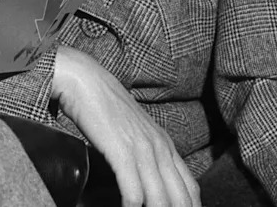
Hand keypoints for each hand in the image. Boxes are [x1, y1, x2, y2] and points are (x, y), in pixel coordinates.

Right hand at [53, 46, 200, 206]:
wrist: (85, 80)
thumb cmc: (103, 105)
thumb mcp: (134, 129)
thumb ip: (145, 150)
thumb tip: (144, 177)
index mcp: (166, 144)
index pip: (191, 190)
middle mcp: (160, 149)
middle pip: (181, 200)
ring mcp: (142, 150)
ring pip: (160, 201)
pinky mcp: (122, 152)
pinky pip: (133, 193)